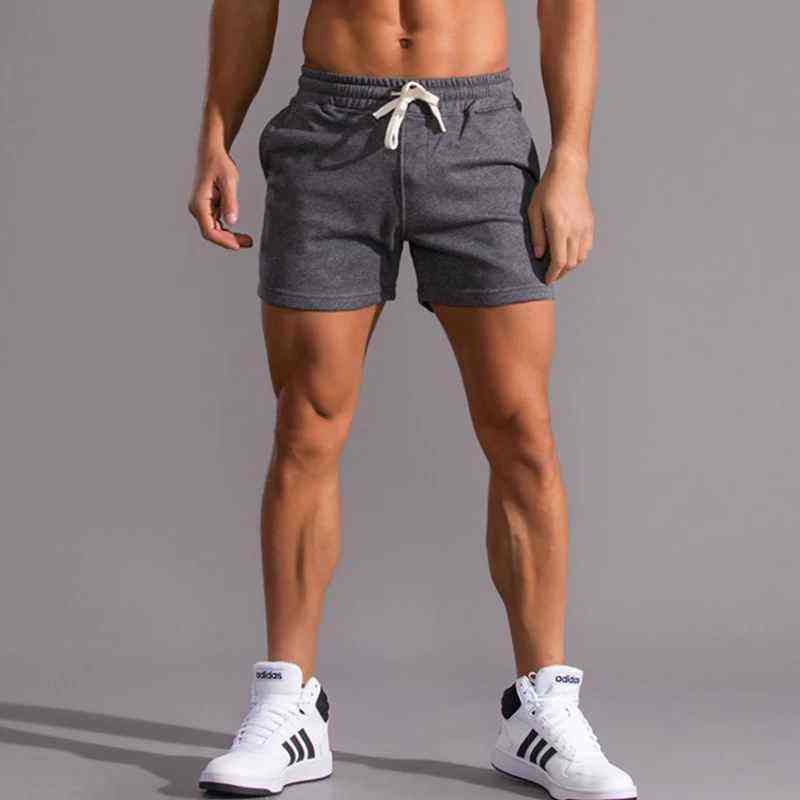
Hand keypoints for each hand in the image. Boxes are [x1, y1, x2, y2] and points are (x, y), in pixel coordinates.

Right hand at [188, 149, 252, 250]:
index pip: (209, 231)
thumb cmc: (220, 164)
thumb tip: (232, 221)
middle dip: (229, 241)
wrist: (212, 152)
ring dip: (230, 237)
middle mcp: (197, 208)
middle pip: (212, 233)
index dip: (224, 241)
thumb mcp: (229, 181)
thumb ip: (230, 202)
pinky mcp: (207, 208)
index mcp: (199, 204)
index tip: (238, 245)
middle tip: (249, 242)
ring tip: (248, 240)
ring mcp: (201, 209)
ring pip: (214, 231)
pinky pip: (216, 224)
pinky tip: (240, 233)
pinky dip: (227, 231)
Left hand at [528, 150, 593, 283]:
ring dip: (570, 265)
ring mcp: (585, 227)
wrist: (568, 172)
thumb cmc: (548, 189)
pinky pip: (587, 247)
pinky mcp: (590, 223)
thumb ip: (537, 235)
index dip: (553, 274)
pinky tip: (569, 253)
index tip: (547, 280)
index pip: (559, 261)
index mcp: (560, 228)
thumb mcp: (534, 212)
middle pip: (571, 263)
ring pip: (581, 257)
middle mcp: (575, 230)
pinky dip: (579, 255)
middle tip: (550, 275)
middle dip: (560, 273)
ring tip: (559, 266)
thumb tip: (539, 256)